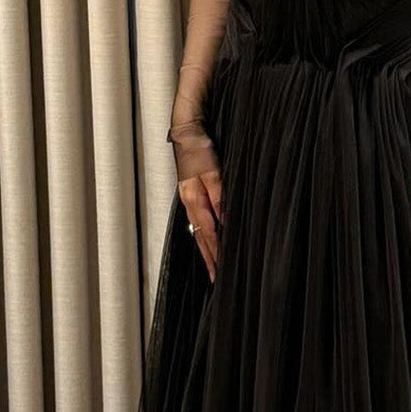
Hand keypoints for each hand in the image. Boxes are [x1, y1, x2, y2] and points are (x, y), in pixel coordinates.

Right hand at [172, 124, 221, 283]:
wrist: (185, 131)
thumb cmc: (199, 149)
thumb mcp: (213, 173)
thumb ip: (219, 197)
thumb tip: (225, 221)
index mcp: (195, 200)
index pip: (208, 233)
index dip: (216, 252)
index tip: (222, 270)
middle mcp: (189, 204)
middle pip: (200, 238)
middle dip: (209, 259)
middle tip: (215, 279)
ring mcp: (188, 200)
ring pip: (197, 232)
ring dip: (205, 251)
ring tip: (212, 267)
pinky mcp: (189, 196)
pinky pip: (196, 222)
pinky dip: (202, 236)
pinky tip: (205, 242)